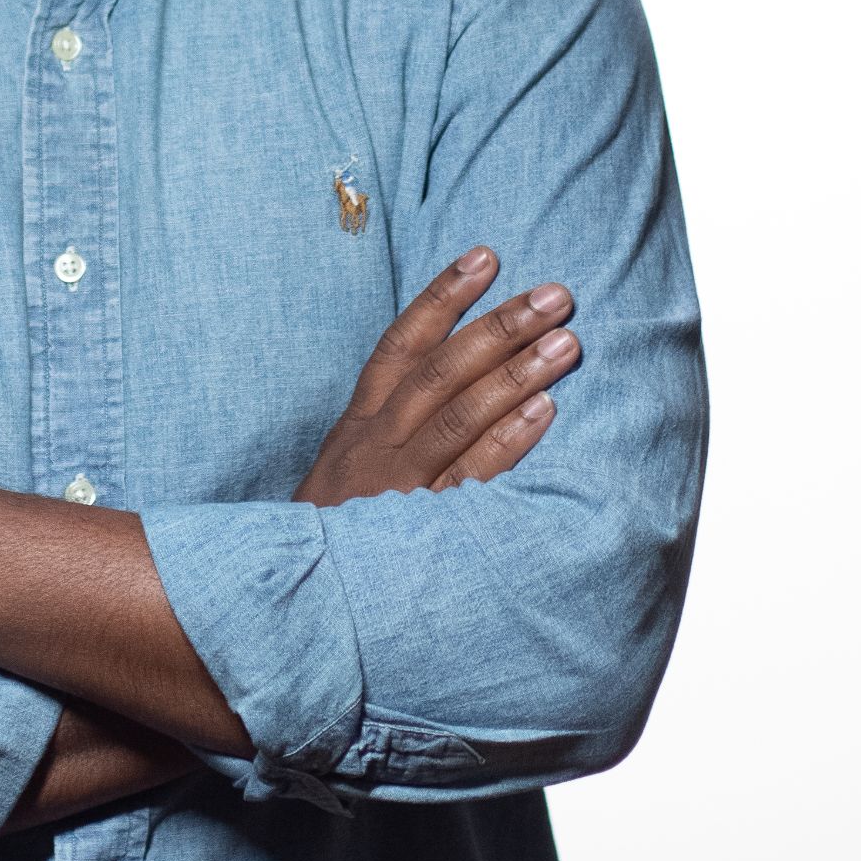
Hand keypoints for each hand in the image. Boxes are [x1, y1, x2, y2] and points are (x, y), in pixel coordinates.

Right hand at [292, 247, 577, 505]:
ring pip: (460, 416)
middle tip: (554, 294)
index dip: (441, 296)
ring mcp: (400, 487)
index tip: (484, 255)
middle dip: (499, 326)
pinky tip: (544, 412)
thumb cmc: (338, 530)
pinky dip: (506, 443)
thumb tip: (448, 367)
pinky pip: (471, 479)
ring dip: (516, 375)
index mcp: (359, 425)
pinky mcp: (423, 531)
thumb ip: (388, 421)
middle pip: (441, 371)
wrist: (295, 605)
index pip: (400, 345)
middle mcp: (378, 446)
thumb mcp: (347, 466)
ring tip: (566, 342)